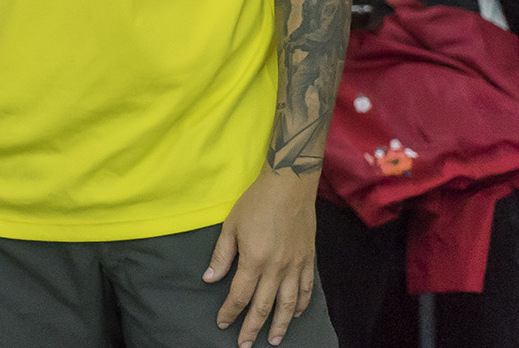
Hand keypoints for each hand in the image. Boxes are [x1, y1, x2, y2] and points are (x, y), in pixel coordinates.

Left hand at [205, 166, 318, 347]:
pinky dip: (301, 305)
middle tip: (245, 344)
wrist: (289, 187)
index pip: (239, 295)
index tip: (223, 324)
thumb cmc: (256, 203)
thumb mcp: (231, 226)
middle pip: (264, 306)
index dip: (230, 312)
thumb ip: (222, 255)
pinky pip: (306, 289)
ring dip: (280, 324)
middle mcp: (277, 268)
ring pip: (288, 304)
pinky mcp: (308, 260)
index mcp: (254, 260)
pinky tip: (295, 314)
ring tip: (274, 339)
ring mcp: (295, 265)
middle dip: (253, 327)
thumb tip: (210, 278)